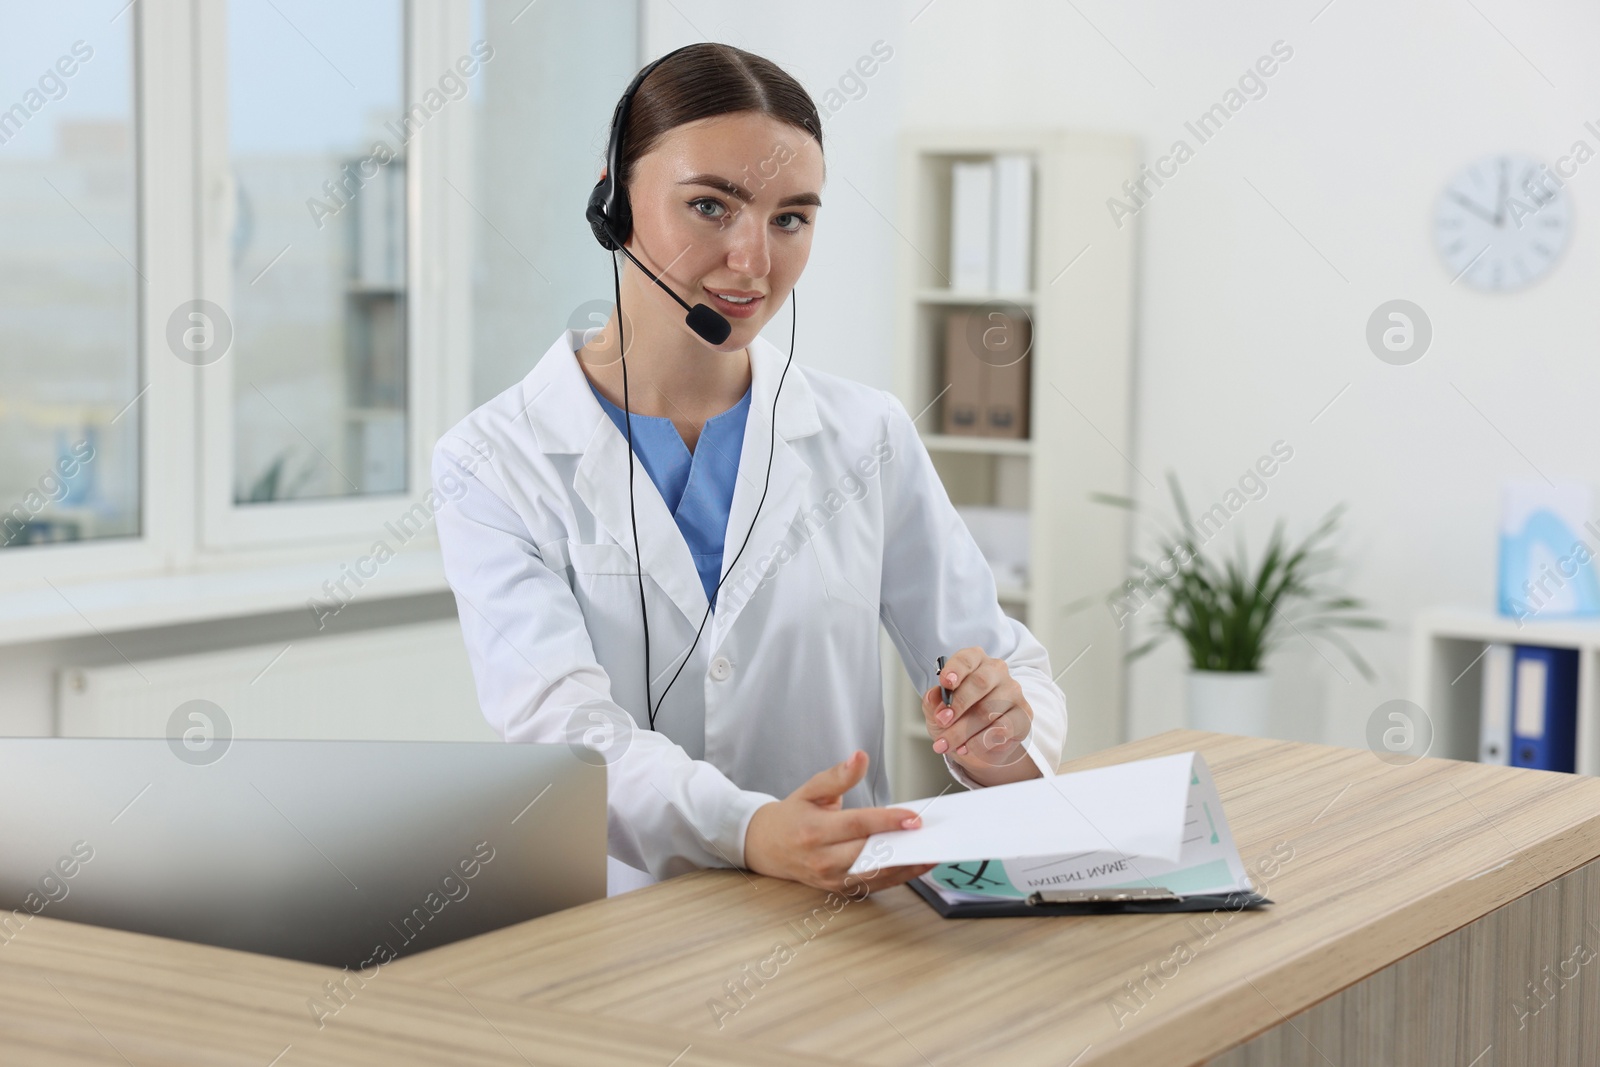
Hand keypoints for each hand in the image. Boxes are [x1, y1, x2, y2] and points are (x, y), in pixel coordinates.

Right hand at [743, 751, 935, 893]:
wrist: (766, 847)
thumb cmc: (792, 815)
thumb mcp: (810, 789)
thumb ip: (838, 776)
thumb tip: (860, 757)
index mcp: (813, 831)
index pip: (856, 826)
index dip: (887, 821)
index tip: (914, 817)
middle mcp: (821, 860)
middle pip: (869, 853)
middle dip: (903, 845)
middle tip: (932, 835)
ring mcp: (830, 880)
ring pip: (875, 876)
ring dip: (907, 866)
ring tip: (933, 851)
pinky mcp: (838, 890)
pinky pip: (874, 886)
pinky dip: (898, 876)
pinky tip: (918, 864)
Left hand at [921, 647, 1039, 786]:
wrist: (976, 746)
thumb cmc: (957, 719)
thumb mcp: (937, 711)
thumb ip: (933, 702)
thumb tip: (932, 696)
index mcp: (975, 661)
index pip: (967, 659)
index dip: (956, 669)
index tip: (946, 683)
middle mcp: (996, 672)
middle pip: (980, 683)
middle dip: (958, 705)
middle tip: (942, 722)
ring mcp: (1013, 692)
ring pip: (989, 709)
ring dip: (964, 730)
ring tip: (947, 743)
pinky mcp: (1023, 715)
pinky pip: (1003, 728)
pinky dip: (980, 741)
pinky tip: (967, 747)